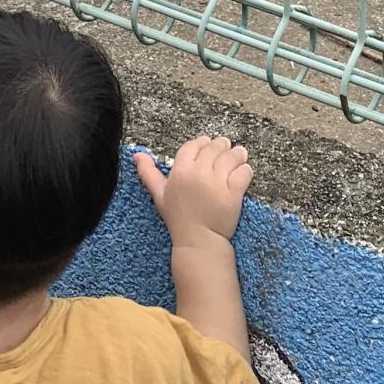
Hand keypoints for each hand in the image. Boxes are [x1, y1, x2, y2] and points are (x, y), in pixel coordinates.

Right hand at [134, 136, 251, 246]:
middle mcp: (199, 174)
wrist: (198, 240)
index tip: (207, 143)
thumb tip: (137, 154)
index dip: (202, 142)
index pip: (193, 146)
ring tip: (239, 154)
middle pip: (214, 148)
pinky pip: (244, 172)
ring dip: (237, 153)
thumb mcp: (159, 194)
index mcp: (180, 171)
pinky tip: (243, 171)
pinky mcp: (234, 193)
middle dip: (222, 145)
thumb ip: (148, 172)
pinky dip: (246, 169)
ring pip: (232, 157)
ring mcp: (217, 183)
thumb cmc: (178, 218)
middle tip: (226, 146)